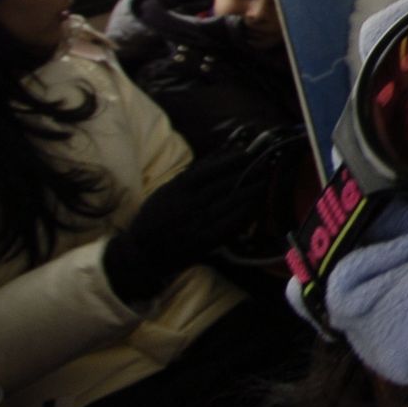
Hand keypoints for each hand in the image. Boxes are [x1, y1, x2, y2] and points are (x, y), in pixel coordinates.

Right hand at [102, 147, 272, 302]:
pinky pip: (231, 224)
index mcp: (178, 189)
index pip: (211, 170)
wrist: (141, 253)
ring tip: (266, 181)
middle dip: (248, 173)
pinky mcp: (205, 241)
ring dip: (252, 191)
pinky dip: (247, 213)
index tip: (249, 153)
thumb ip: (192, 174)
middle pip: (225, 184)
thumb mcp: (167, 190)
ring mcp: (197, 223)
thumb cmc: (155, 217)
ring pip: (231, 203)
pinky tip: (258, 204)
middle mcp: (188, 204)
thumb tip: (220, 155)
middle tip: (266, 165)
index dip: (233, 161)